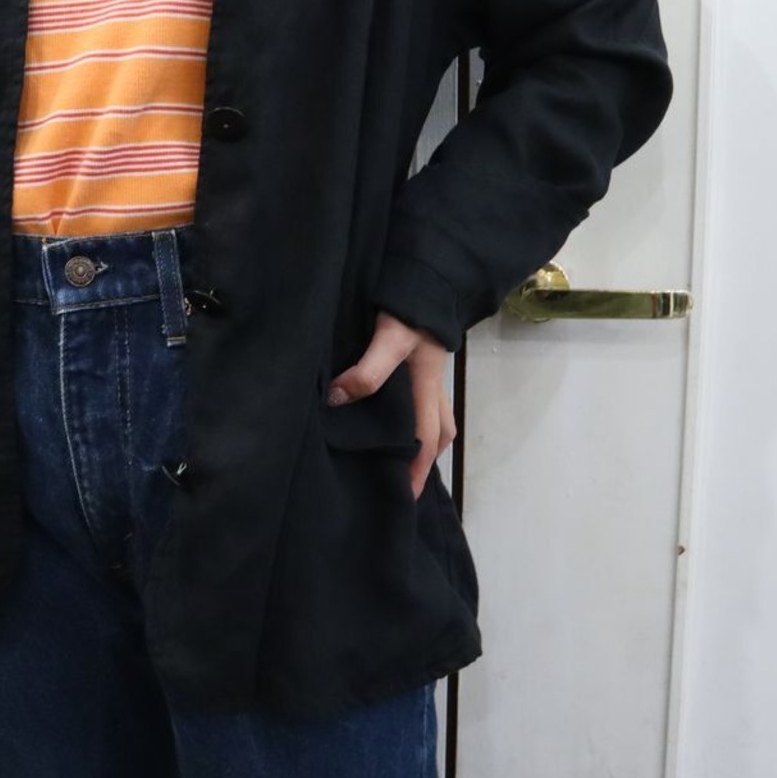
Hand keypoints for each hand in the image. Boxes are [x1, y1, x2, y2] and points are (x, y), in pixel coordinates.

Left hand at [326, 311, 455, 498]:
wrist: (426, 277)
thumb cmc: (412, 312)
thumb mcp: (390, 340)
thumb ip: (367, 370)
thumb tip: (339, 400)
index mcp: (427, 389)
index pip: (426, 441)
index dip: (416, 472)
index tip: (404, 500)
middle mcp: (432, 387)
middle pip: (437, 434)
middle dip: (423, 461)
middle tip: (401, 483)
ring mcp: (428, 374)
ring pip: (431, 418)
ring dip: (419, 440)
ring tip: (393, 457)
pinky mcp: (418, 362)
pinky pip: (419, 400)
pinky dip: (410, 417)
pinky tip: (385, 417)